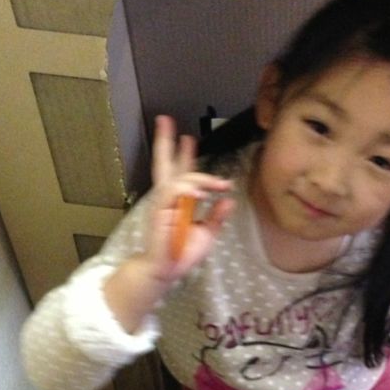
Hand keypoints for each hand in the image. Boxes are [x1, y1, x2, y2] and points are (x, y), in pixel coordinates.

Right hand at [144, 114, 233, 283]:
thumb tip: (229, 199)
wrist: (166, 270)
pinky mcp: (160, 212)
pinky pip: (172, 192)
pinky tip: (201, 193)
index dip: (185, 154)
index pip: (181, 172)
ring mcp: (163, 204)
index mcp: (179, 201)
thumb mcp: (207, 233)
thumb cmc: (182, 253)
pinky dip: (188, 189)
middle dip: (165, 141)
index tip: (190, 139)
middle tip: (165, 119)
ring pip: (178, 178)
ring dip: (199, 176)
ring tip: (217, 185)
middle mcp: (168, 198)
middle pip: (164, 164)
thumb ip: (217, 216)